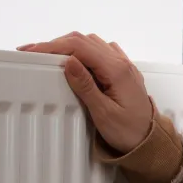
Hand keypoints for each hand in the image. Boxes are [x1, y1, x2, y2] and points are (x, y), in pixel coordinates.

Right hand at [17, 32, 152, 153]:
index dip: (53, 46)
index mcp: (116, 70)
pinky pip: (100, 51)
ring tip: (49, 55)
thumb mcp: (104, 113)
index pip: (79, 47)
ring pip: (92, 43)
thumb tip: (69, 61)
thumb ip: (86, 86)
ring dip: (69, 45)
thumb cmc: (129, 132)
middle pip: (84, 40)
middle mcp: (121, 62)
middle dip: (56, 43)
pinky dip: (83, 50)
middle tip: (33, 52)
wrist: (150, 142)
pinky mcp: (122, 72)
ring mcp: (123, 65)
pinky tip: (74, 59)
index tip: (32, 51)